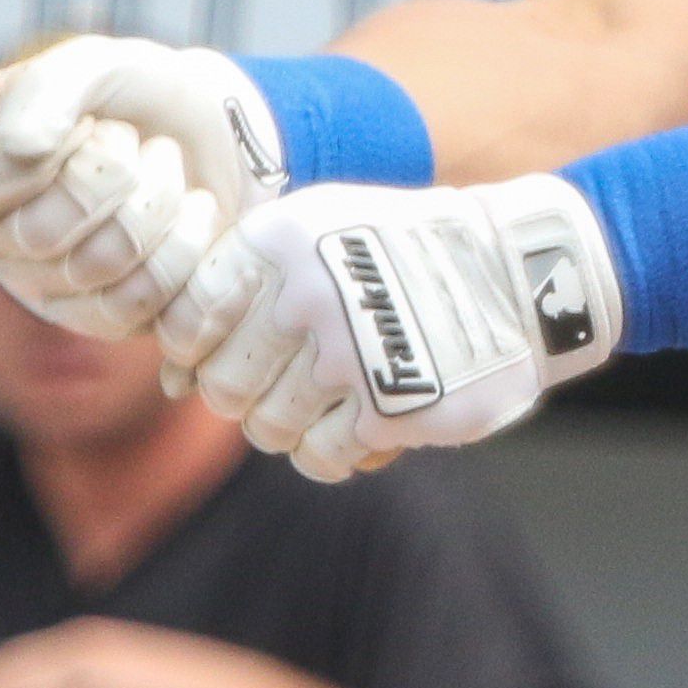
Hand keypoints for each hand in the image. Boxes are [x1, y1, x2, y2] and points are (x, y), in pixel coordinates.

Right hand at [0, 37, 293, 337]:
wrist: (224, 138)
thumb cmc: (143, 99)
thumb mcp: (100, 66)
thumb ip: (49, 87)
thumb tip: (17, 144)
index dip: (28, 161)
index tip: (84, 125)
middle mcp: (0, 244)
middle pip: (40, 235)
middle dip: (112, 173)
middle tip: (135, 141)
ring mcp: (55, 294)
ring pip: (103, 270)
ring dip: (159, 201)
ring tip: (166, 167)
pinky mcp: (117, 323)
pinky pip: (152, 307)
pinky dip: (192, 245)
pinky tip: (196, 211)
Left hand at [158, 173, 621, 480]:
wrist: (517, 270)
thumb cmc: (403, 252)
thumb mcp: (322, 229)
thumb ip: (243, 288)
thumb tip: (169, 378)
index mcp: (281, 241)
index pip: (189, 323)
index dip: (200, 351)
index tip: (234, 350)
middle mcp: (309, 295)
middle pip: (225, 388)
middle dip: (250, 394)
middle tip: (294, 379)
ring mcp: (353, 355)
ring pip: (268, 429)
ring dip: (296, 422)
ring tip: (335, 396)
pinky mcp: (396, 408)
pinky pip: (320, 458)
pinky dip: (333, 451)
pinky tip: (363, 421)